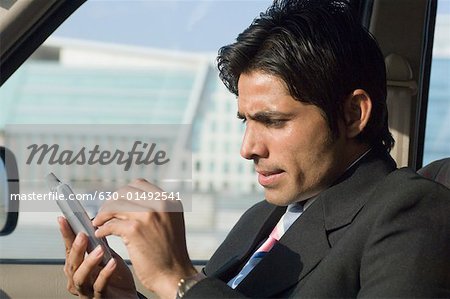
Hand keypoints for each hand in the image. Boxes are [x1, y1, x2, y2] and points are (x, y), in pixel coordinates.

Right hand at [58, 217, 137, 297]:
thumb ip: (99, 243)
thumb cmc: (116, 278)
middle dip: (76, 248)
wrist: (127, 298)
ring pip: (81, 277)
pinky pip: (100, 286)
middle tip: (83, 235)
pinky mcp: (100, 298)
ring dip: (89, 262)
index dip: (66, 234)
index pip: (68, 248)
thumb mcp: (107, 256)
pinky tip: (112, 263)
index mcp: (77, 267)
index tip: (63, 219)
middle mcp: (77, 279)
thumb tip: (95, 223)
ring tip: (99, 250)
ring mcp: (87, 290)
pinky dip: (105, 274)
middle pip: (72, 263)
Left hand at [92, 178, 196, 298]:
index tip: (116, 203)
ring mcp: (148, 215)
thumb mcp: (170, 223)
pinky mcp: (135, 230)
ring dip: (103, 215)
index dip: (123, 193)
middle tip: (103, 214)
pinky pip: (111, 224)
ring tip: (99, 223)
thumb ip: (156, 209)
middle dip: (110, 202)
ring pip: (115, 206)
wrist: (175, 275)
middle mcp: (160, 204)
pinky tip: (101, 234)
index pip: (139, 185)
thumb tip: (128, 202)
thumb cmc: (170, 253)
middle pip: (124, 193)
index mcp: (170, 202)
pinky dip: (103, 229)